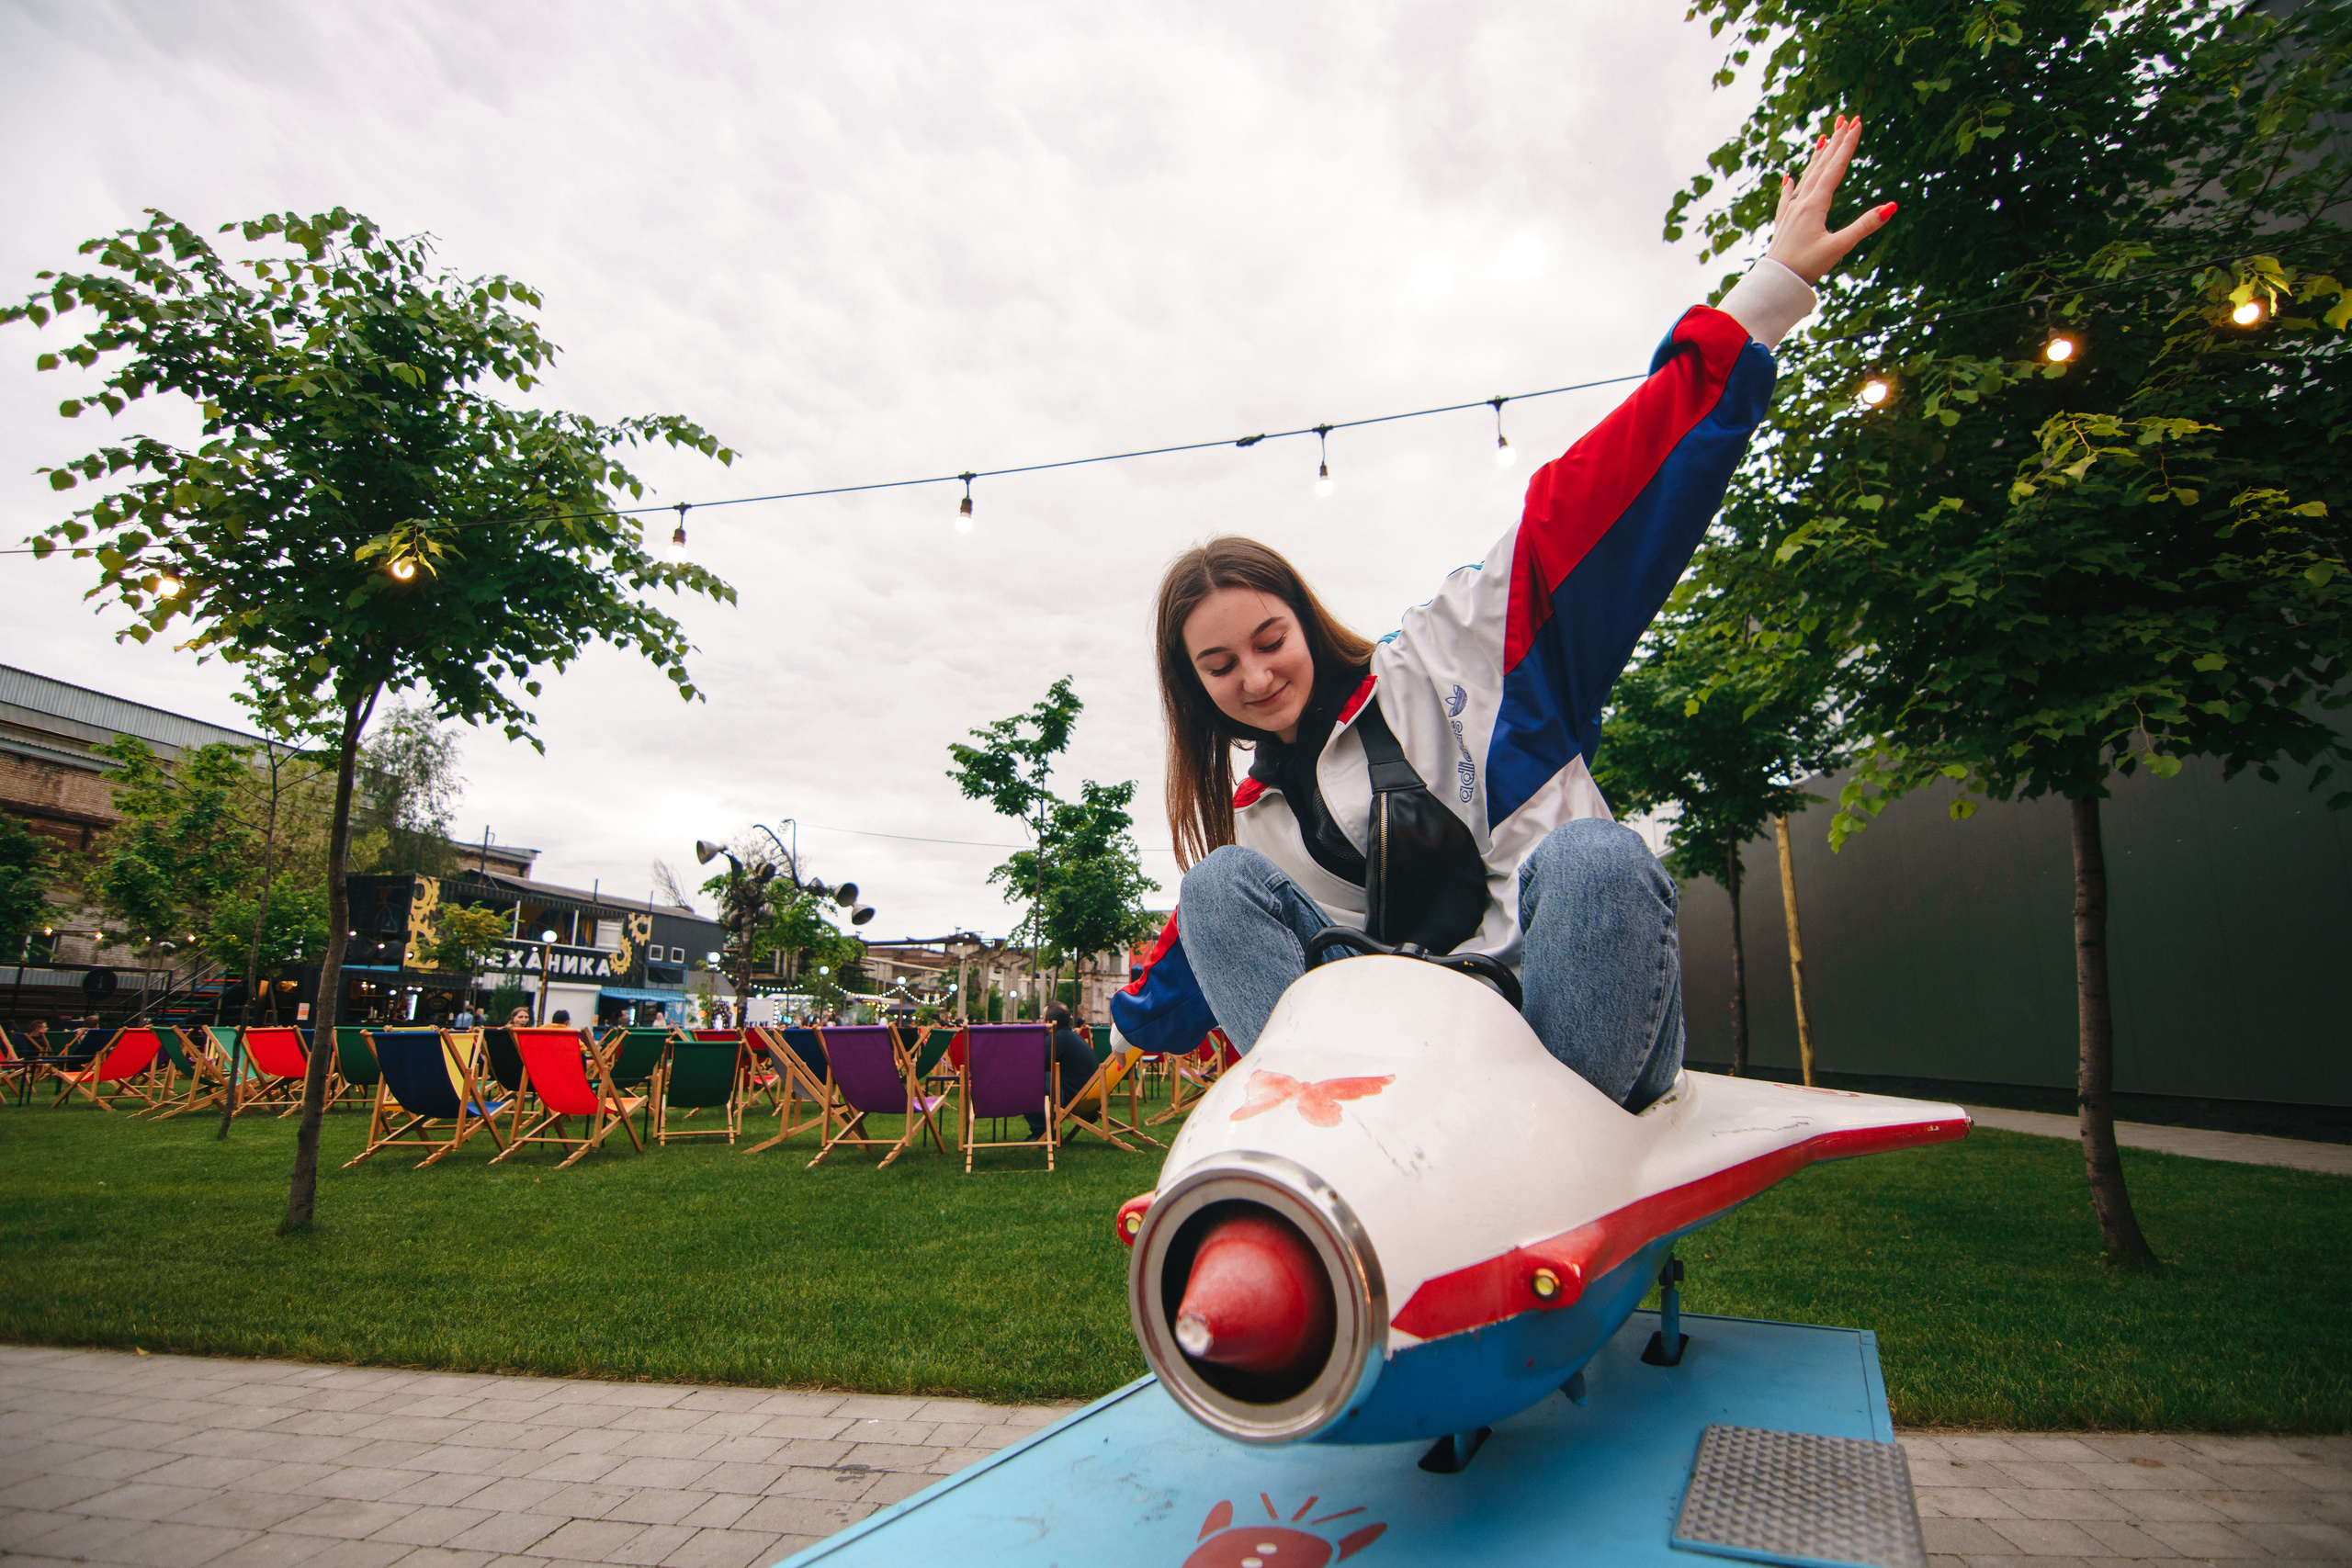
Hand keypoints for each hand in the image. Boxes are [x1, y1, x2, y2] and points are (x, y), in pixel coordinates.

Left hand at [1766, 115, 1894, 286]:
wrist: (1775, 282)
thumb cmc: (1807, 266)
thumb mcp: (1839, 247)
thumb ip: (1864, 226)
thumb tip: (1891, 206)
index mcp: (1815, 205)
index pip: (1835, 168)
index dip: (1847, 145)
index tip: (1856, 123)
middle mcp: (1800, 203)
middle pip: (1821, 166)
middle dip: (1835, 142)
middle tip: (1844, 118)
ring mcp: (1790, 212)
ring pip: (1805, 178)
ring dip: (1816, 157)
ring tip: (1823, 138)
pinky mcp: (1783, 224)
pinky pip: (1786, 198)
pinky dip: (1789, 185)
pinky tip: (1787, 178)